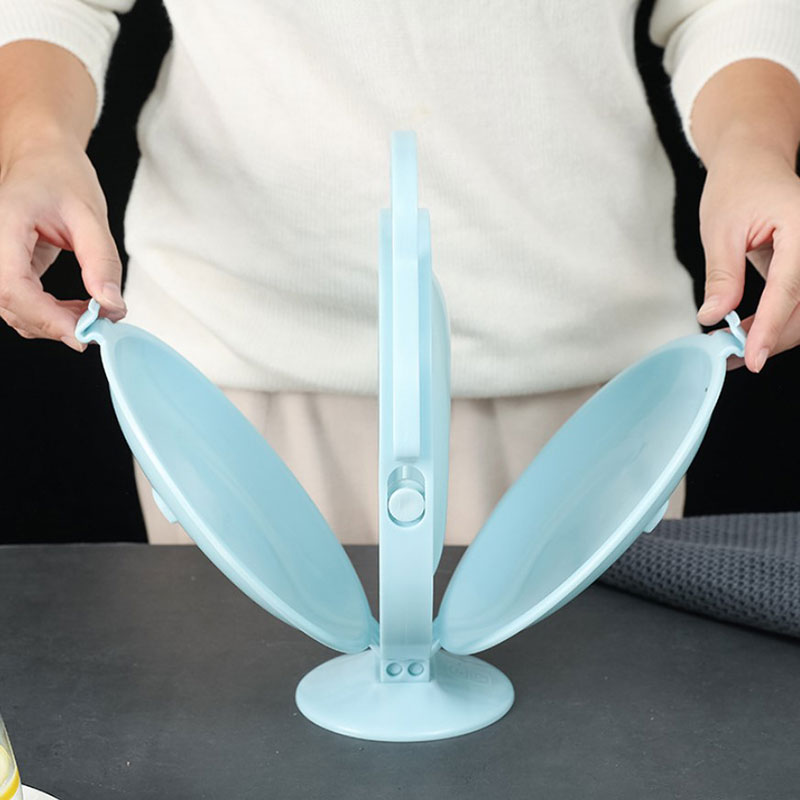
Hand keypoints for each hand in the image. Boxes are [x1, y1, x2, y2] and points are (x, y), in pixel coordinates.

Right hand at [0, 137, 125, 351]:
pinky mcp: (9, 271)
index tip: (83, 334)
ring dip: (58, 323)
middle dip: (58, 324)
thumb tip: (111, 306)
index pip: (12, 286)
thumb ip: (101, 261)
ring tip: (97, 313)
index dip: (46, 317)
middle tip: (101, 325)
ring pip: (17, 312)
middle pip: (13, 306)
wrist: (42, 158)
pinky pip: (25, 304)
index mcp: (2, 228)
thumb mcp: (89, 214)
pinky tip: (83, 309)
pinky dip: (54, 315)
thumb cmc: (60, 175)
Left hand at [696, 140, 799, 371]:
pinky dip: (778, 321)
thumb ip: (722, 276)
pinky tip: (751, 334)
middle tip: (733, 357)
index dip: (770, 327)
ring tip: (736, 348)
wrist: (755, 161)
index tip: (753, 356)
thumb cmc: (738, 186)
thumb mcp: (720, 230)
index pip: (789, 288)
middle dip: (774, 337)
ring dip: (776, 333)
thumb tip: (714, 317)